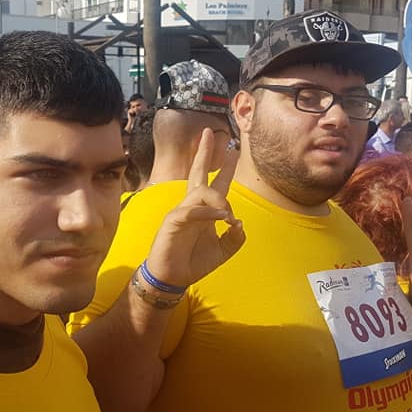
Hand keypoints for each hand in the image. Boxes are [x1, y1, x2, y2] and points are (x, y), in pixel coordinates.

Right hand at [145, 129, 244, 288]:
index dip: (224, 166)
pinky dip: (208, 212)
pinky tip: (221, 218)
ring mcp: (181, 212)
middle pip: (198, 172)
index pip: (214, 182)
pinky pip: (191, 211)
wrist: (172, 278)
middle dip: (204, 152)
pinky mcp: (173, 222)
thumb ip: (234, 239)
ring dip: (219, 200)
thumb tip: (239, 223)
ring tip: (227, 217)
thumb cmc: (193, 262)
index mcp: (204, 210)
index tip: (233, 149)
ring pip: (201, 191)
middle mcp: (192, 206)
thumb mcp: (222, 252)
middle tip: (209, 133)